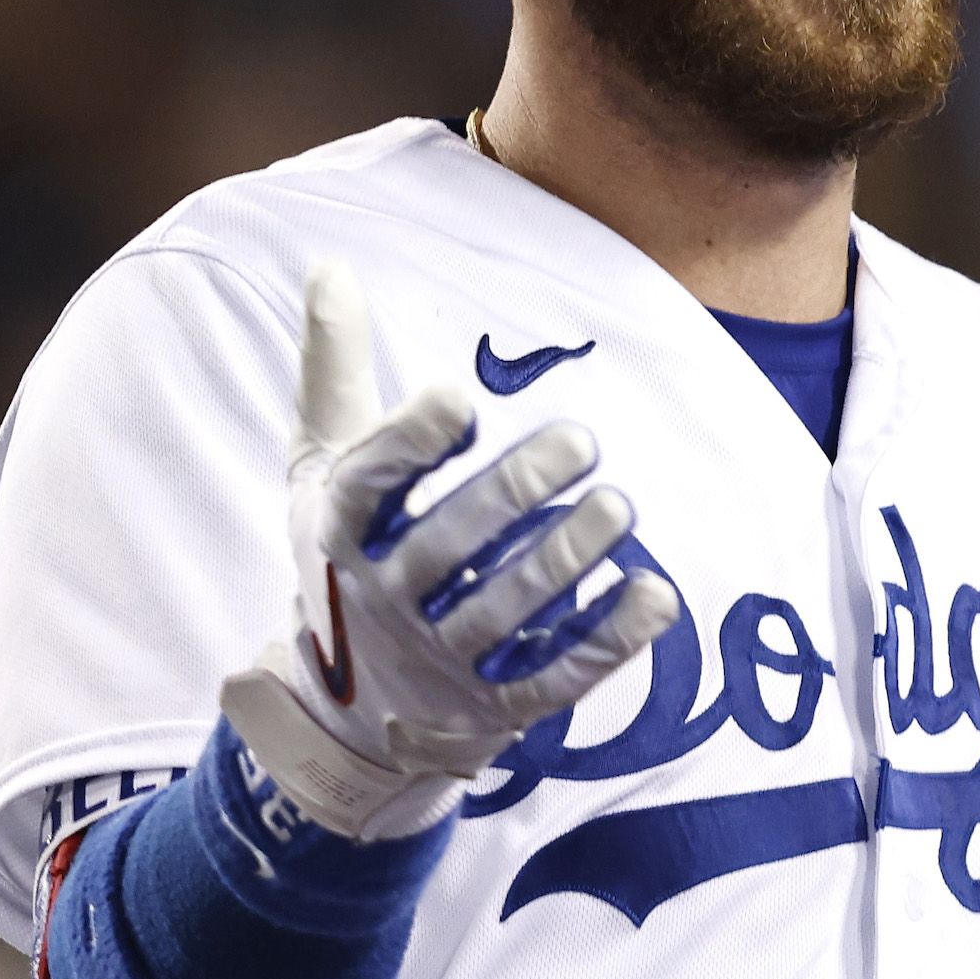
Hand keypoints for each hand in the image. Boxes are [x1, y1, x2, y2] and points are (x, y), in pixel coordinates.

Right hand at [219, 259, 679, 838]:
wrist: (350, 712)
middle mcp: (385, 600)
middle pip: (446, 549)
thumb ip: (334, 372)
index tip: (455, 398)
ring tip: (618, 506)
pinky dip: (607, 641)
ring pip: (503, 612)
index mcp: (342, 534)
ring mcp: (441, 660)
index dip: (407, 448)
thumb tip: (331, 266)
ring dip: (564, 560)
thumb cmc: (348, 558)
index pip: (366, 490)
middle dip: (511, 496)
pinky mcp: (495, 706)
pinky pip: (555, 677)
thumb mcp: (323, 467)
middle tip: (580, 440)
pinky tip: (655, 594)